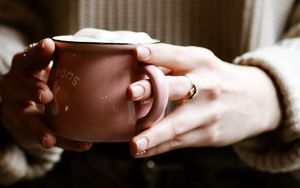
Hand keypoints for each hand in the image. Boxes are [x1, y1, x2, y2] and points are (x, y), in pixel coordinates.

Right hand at [0, 38, 91, 150]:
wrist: (22, 107)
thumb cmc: (46, 81)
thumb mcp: (51, 70)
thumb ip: (69, 65)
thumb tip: (112, 61)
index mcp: (25, 67)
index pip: (30, 57)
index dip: (38, 52)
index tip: (49, 46)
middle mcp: (15, 86)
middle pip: (20, 85)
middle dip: (32, 89)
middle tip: (46, 95)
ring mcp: (15, 110)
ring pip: (25, 119)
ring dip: (39, 128)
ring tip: (49, 139)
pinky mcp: (23, 130)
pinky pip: (44, 137)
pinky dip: (64, 142)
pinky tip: (82, 145)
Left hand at [128, 43, 281, 156]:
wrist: (256, 101)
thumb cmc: (217, 78)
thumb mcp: (202, 64)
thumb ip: (173, 66)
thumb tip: (137, 69)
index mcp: (202, 62)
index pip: (177, 56)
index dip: (157, 54)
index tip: (136, 54)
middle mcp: (207, 86)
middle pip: (178, 87)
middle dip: (153, 90)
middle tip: (131, 92)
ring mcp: (208, 113)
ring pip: (178, 124)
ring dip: (154, 135)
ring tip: (134, 144)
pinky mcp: (209, 134)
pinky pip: (179, 141)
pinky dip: (159, 147)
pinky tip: (141, 150)